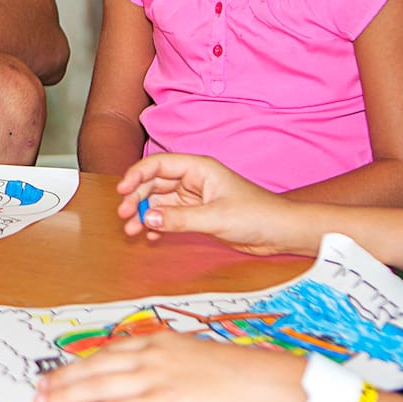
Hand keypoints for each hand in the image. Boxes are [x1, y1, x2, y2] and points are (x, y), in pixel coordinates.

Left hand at [35, 332, 304, 401]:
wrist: (264, 383)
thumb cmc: (238, 373)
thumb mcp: (195, 355)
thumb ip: (167, 360)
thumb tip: (145, 374)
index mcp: (160, 340)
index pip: (109, 351)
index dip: (80, 362)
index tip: (58, 370)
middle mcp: (152, 354)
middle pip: (96, 366)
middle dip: (64, 378)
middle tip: (39, 389)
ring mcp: (156, 377)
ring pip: (99, 386)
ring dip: (67, 396)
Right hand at [117, 153, 307, 255]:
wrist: (280, 232)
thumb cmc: (257, 215)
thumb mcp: (216, 217)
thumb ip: (180, 219)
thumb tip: (148, 219)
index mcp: (199, 169)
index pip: (159, 165)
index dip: (137, 175)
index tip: (122, 191)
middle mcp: (194, 180)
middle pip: (154, 183)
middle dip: (137, 199)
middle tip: (124, 216)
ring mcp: (194, 198)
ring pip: (159, 202)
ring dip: (144, 214)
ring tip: (132, 231)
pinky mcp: (197, 215)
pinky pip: (169, 217)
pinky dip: (158, 225)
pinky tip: (151, 237)